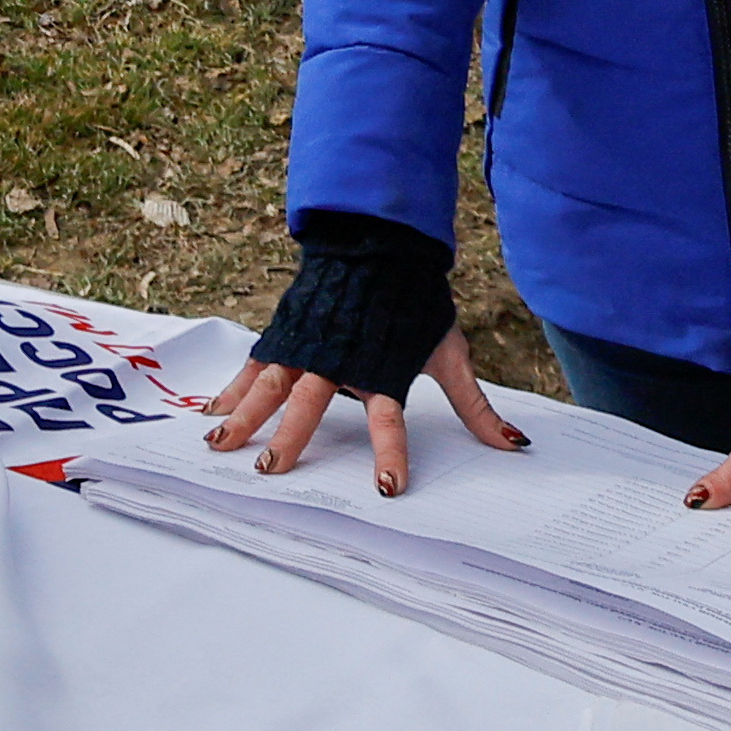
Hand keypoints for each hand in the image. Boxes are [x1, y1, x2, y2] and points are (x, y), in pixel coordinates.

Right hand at [196, 329, 524, 493]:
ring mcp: (307, 345)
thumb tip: (516, 446)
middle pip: (311, 404)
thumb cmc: (415, 303)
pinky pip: (254, 365)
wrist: (379, 243)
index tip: (387, 486)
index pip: (388, 420)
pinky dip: (233, 388)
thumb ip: (475, 406)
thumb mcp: (450, 352)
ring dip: (245, 416)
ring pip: (270, 384)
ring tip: (219, 444)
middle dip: (291, 438)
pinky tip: (214, 410)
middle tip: (271, 471)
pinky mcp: (286, 333)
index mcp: (384, 369)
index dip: (389, 452)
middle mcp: (340, 360)